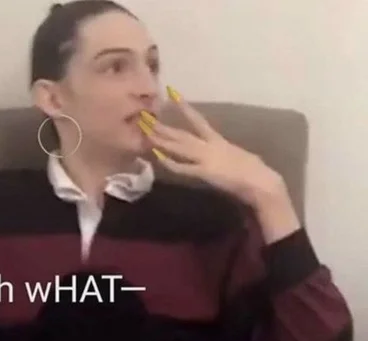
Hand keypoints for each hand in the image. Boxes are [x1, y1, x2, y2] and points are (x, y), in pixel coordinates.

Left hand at [139, 86, 284, 208]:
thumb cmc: (254, 171)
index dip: (184, 106)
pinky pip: (183, 167)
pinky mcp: (205, 173)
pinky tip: (157, 157)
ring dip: (161, 140)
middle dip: (162, 126)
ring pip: (178, 147)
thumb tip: (216, 150)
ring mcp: (206, 159)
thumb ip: (223, 151)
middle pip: (181, 134)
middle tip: (144, 116)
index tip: (171, 92)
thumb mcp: (236, 156)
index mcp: (218, 140)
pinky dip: (170, 162)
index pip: (197, 119)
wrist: (262, 182)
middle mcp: (209, 146)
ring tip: (145, 131)